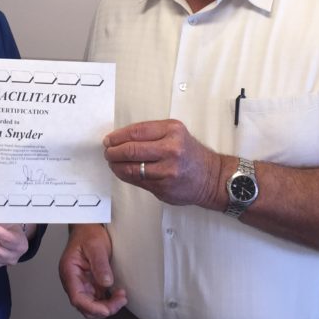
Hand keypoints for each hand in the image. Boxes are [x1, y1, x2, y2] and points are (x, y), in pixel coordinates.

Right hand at [59, 224, 126, 318]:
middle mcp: (73, 281)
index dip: (91, 307)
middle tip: (120, 299)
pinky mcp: (90, 284)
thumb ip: (100, 264)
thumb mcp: (96, 245)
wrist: (88, 227)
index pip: (76, 297)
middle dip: (103, 309)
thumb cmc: (88, 233)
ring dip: (107, 307)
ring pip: (91, 306)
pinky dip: (108, 302)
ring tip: (121, 297)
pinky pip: (97, 300)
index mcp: (69, 271)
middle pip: (84, 306)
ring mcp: (81, 284)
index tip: (107, 309)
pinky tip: (117, 295)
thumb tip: (106, 283)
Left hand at [103, 119, 222, 208]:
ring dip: (116, 166)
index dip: (118, 136)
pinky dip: (126, 176)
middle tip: (108, 152)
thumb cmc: (189, 153)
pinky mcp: (164, 187)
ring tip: (112, 162)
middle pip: (131, 150)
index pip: (136, 132)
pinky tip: (123, 172)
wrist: (211, 177)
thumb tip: (120, 138)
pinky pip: (138, 181)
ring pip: (131, 168)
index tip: (109, 140)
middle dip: (113, 151)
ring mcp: (167, 171)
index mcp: (172, 131)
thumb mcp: (175, 133)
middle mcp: (171, 149)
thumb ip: (151, 133)